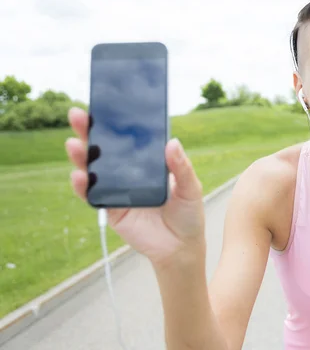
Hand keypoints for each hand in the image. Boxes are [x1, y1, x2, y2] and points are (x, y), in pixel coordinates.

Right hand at [65, 107, 205, 266]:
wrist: (181, 248)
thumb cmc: (188, 214)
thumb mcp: (190, 187)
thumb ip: (181, 167)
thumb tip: (172, 142)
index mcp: (148, 164)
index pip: (130, 139)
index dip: (117, 124)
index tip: (105, 106)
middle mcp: (130, 173)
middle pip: (106, 149)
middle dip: (90, 132)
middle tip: (78, 115)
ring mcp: (118, 190)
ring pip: (94, 170)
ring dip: (81, 156)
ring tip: (74, 144)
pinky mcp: (111, 209)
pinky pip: (94, 196)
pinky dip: (83, 186)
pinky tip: (79, 175)